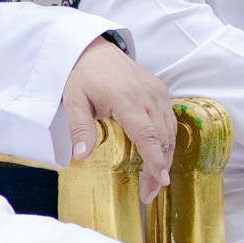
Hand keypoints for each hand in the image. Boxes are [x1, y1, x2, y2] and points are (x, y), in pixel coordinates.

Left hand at [61, 37, 174, 201]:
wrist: (94, 49)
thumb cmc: (83, 75)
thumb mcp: (74, 101)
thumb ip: (80, 129)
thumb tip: (81, 156)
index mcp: (127, 99)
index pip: (148, 135)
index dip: (155, 160)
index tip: (159, 181)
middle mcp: (148, 96)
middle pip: (162, 138)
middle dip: (159, 168)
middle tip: (149, 193)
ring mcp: (157, 92)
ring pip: (169, 131)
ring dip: (165, 157)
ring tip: (154, 181)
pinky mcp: (160, 91)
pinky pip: (169, 121)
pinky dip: (167, 141)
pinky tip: (159, 157)